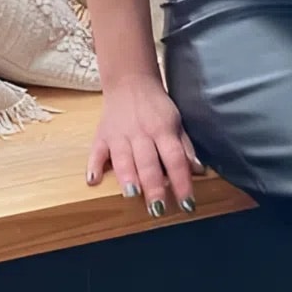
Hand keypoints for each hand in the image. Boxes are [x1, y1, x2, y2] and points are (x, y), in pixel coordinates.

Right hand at [86, 72, 203, 214]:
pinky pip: (96, 152)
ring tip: (132, 194)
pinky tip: (93, 180)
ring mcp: (119, 135)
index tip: (188, 204)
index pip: (175, 159)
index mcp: (163, 130)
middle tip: (158, 210)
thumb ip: (185, 147)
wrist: (129, 82)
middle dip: (154, 187)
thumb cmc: (156, 107)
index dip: (182, 182)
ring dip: (127, 177)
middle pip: (148, 163)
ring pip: (123, 159)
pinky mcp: (101, 135)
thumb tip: (198, 170)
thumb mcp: (176, 121)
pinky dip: (93, 166)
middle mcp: (141, 134)